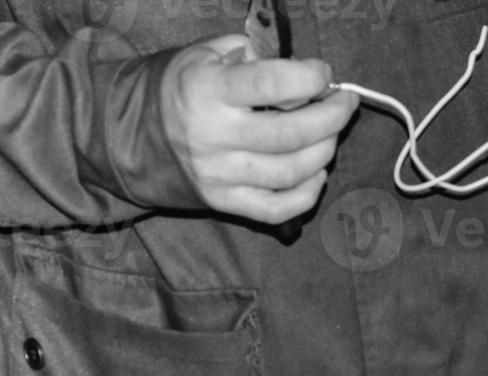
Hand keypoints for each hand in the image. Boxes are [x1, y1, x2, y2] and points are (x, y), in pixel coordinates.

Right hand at [161, 35, 358, 223]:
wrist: (143, 130)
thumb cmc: (190, 86)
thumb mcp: (211, 53)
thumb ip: (256, 55)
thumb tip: (304, 74)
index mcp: (208, 90)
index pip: (270, 84)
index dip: (309, 78)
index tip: (324, 75)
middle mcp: (212, 136)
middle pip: (290, 135)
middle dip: (332, 118)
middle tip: (344, 104)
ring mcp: (219, 175)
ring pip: (290, 173)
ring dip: (325, 152)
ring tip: (330, 134)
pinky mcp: (224, 202)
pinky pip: (277, 209)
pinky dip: (308, 194)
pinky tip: (316, 172)